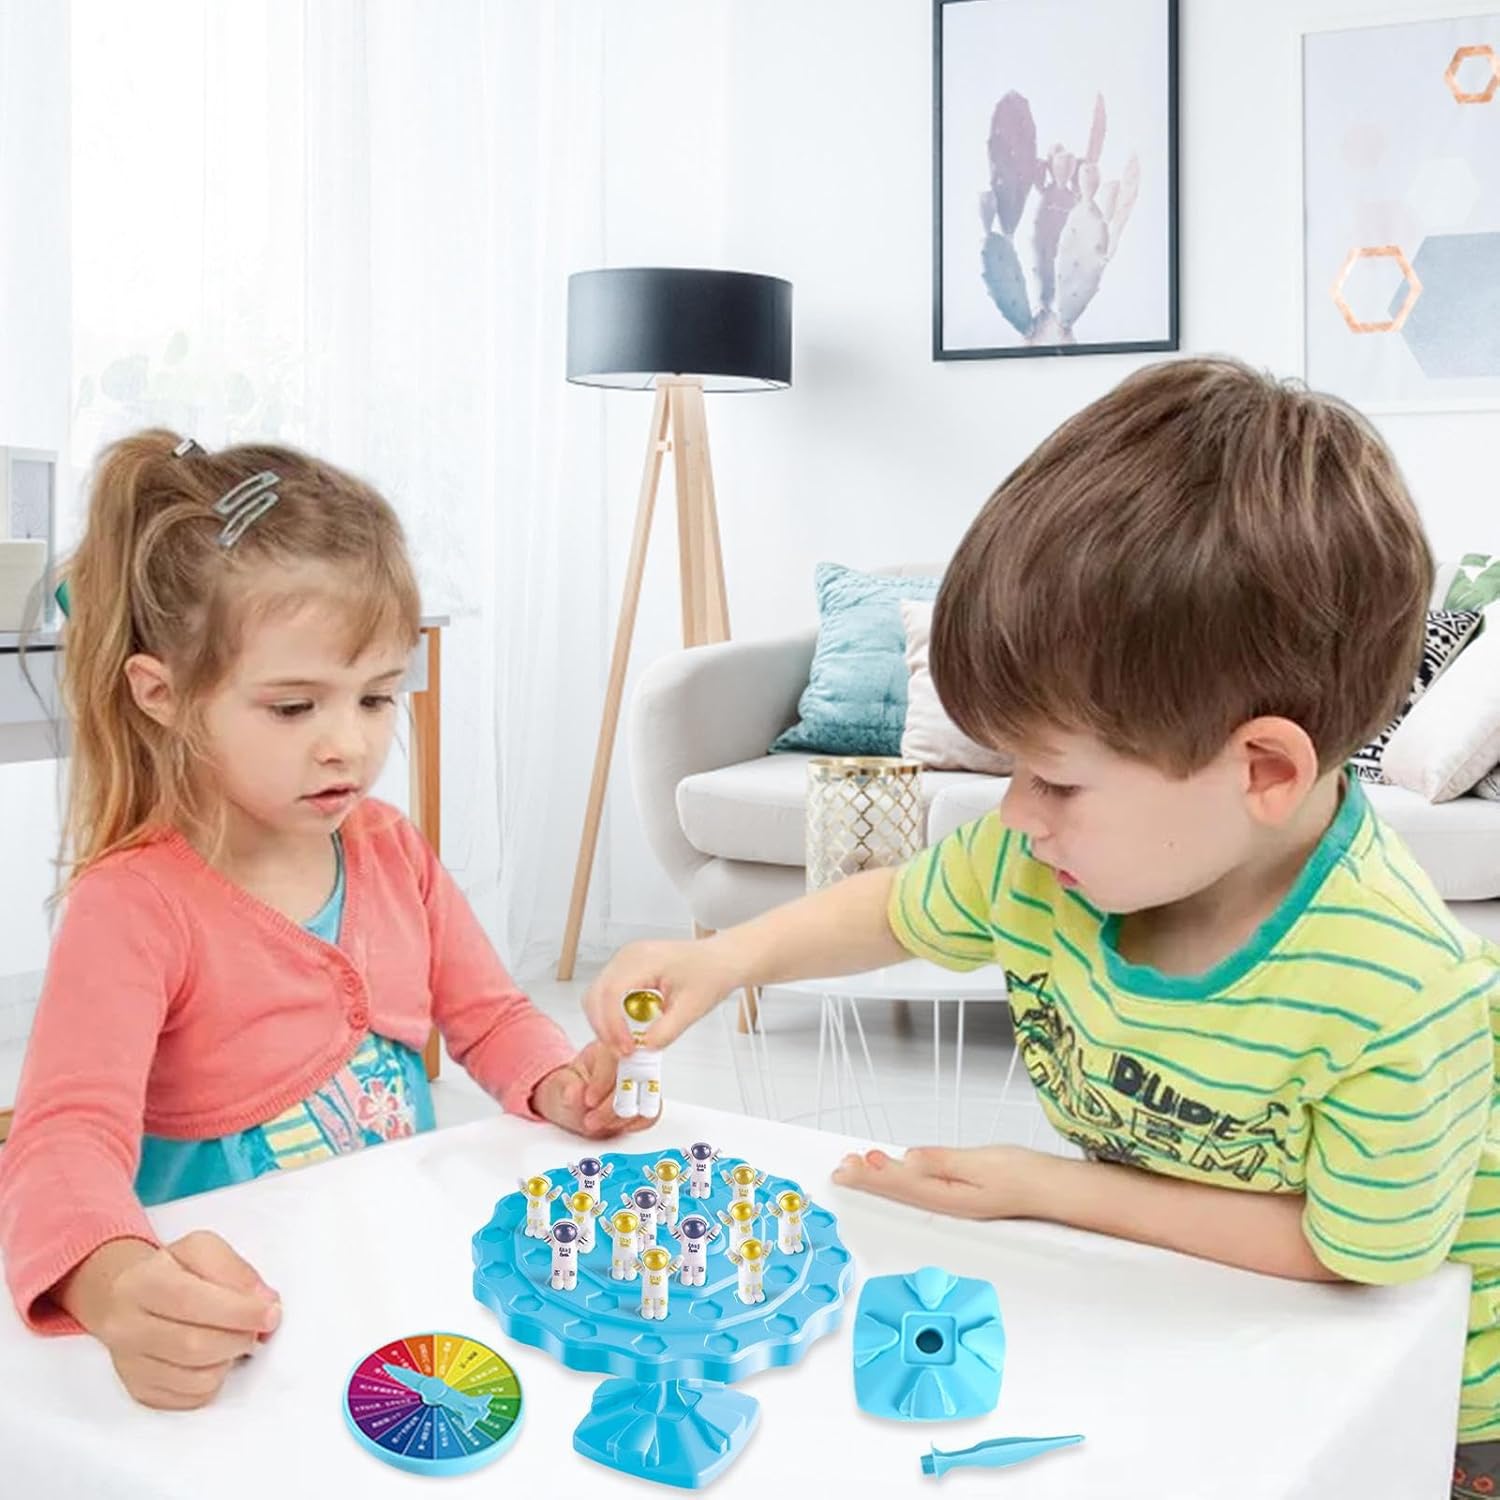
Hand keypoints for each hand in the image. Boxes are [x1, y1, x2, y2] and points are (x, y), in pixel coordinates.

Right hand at [57, 1231, 280, 1409]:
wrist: (125, 1297)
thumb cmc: (170, 1272)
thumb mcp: (201, 1249)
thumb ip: (235, 1270)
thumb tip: (264, 1301)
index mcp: (142, 1283)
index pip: (190, 1301)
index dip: (237, 1311)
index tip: (271, 1313)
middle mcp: (126, 1327)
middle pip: (193, 1346)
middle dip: (239, 1337)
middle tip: (259, 1327)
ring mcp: (129, 1365)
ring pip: (195, 1379)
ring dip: (229, 1360)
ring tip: (234, 1338)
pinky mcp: (140, 1391)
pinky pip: (191, 1398)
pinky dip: (215, 1380)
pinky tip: (214, 1357)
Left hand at [531, 1041, 657, 1138]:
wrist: (574, 1102)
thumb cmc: (568, 1090)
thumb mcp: (558, 1088)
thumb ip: (565, 1090)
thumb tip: (575, 1092)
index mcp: (603, 1048)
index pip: (612, 1055)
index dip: (602, 1081)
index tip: (588, 1101)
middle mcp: (627, 1058)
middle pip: (635, 1074)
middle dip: (613, 1105)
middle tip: (592, 1121)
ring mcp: (641, 1077)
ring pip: (647, 1094)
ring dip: (622, 1116)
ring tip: (601, 1124)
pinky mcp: (649, 1096)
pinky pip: (654, 1111)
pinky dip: (635, 1123)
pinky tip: (618, 1125)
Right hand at [581, 938, 739, 1056]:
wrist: (720, 960)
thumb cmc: (710, 973)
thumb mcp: (692, 1008)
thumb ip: (667, 1031)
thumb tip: (644, 1048)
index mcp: (644, 959)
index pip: (612, 993)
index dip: (613, 1025)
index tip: (627, 1048)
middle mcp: (629, 955)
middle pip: (597, 994)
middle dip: (604, 1028)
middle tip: (623, 1051)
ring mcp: (625, 960)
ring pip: (597, 994)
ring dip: (605, 1022)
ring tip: (626, 1043)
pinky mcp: (626, 968)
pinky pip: (607, 993)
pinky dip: (611, 1014)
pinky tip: (628, 1029)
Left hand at [830, 1144, 1054, 1219]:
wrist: (1051, 1188)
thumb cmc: (1021, 1174)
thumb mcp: (980, 1162)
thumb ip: (942, 1161)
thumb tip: (908, 1158)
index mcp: (948, 1198)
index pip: (901, 1185)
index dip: (873, 1175)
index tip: (852, 1164)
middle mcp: (945, 1204)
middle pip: (898, 1191)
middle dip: (866, 1180)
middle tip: (840, 1168)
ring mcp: (951, 1202)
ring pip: (906, 1191)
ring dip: (878, 1179)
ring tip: (854, 1167)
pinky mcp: (957, 1195)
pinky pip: (919, 1188)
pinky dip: (899, 1178)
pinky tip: (890, 1169)